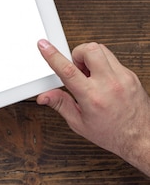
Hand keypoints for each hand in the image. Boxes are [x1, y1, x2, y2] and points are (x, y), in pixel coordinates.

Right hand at [37, 39, 149, 175]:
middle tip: (76, 67)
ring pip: (102, 49)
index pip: (68, 70)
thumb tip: (44, 96)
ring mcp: (123, 78)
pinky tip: (101, 79)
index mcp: (92, 97)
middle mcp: (109, 84)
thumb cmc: (113, 133)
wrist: (142, 138)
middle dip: (77, 53)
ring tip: (89, 73)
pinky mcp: (131, 76)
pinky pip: (113, 59)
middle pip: (89, 50)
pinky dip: (102, 64)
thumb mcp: (79, 123)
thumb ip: (60, 104)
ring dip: (90, 57)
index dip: (52, 55)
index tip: (44, 46)